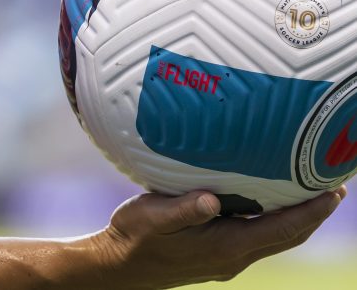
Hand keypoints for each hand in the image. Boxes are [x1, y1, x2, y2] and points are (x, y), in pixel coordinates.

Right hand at [91, 186, 345, 289]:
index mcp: (224, 246)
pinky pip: (260, 238)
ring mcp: (227, 258)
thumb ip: (184, 210)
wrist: (119, 267)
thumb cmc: (134, 237)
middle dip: (315, 214)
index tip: (334, 191)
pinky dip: (278, 222)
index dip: (311, 211)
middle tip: (335, 186)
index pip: (281, 229)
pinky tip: (273, 205)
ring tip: (314, 194)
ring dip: (300, 219)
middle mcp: (233, 256)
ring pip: (276, 238)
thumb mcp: (153, 218)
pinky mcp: (218, 255)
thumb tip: (214, 200)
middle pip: (287, 236)